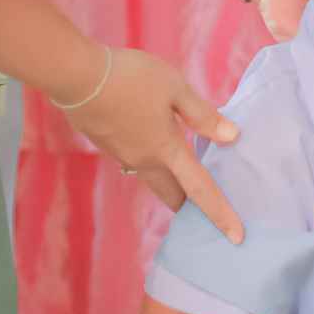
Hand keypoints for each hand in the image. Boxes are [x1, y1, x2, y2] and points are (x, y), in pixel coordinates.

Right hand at [60, 46, 245, 242]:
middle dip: (186, 203)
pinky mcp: (104, 144)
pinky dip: (145, 155)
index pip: (200, 189)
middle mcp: (144, 161)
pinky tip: (143, 132)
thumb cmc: (130, 78)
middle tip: (200, 200)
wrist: (76, 76)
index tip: (237, 237)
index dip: (221, 214)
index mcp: (167, 150)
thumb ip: (202, 114)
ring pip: (150, 177)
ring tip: (176, 163)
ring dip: (166, 178)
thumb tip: (231, 136)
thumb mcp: (174, 87)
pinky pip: (132, 159)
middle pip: (170, 195)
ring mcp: (121, 155)